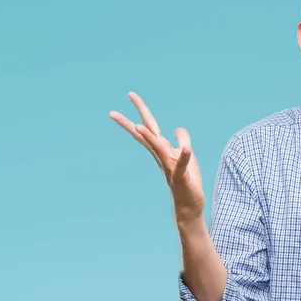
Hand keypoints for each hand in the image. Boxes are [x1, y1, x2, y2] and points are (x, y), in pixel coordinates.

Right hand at [109, 91, 204, 222]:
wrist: (189, 206)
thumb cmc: (187, 181)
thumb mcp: (188, 155)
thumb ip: (182, 140)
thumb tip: (177, 128)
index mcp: (162, 149)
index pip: (149, 127)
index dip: (141, 110)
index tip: (130, 94)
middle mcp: (162, 157)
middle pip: (146, 136)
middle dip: (130, 122)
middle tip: (111, 112)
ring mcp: (170, 167)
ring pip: (158, 149)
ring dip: (150, 138)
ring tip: (139, 126)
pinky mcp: (181, 178)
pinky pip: (182, 165)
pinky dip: (184, 156)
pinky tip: (187, 149)